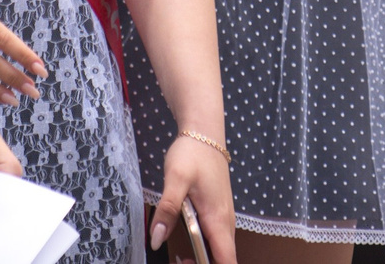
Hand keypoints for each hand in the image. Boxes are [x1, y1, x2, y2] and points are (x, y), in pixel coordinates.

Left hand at [151, 131, 237, 263]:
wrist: (205, 132)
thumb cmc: (193, 153)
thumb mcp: (175, 178)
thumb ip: (167, 210)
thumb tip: (157, 239)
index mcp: (218, 219)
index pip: (227, 260)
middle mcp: (226, 222)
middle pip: (224, 259)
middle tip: (178, 261)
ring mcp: (224, 218)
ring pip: (221, 251)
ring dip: (203, 259)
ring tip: (179, 257)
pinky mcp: (219, 213)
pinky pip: (217, 240)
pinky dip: (205, 249)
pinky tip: (187, 242)